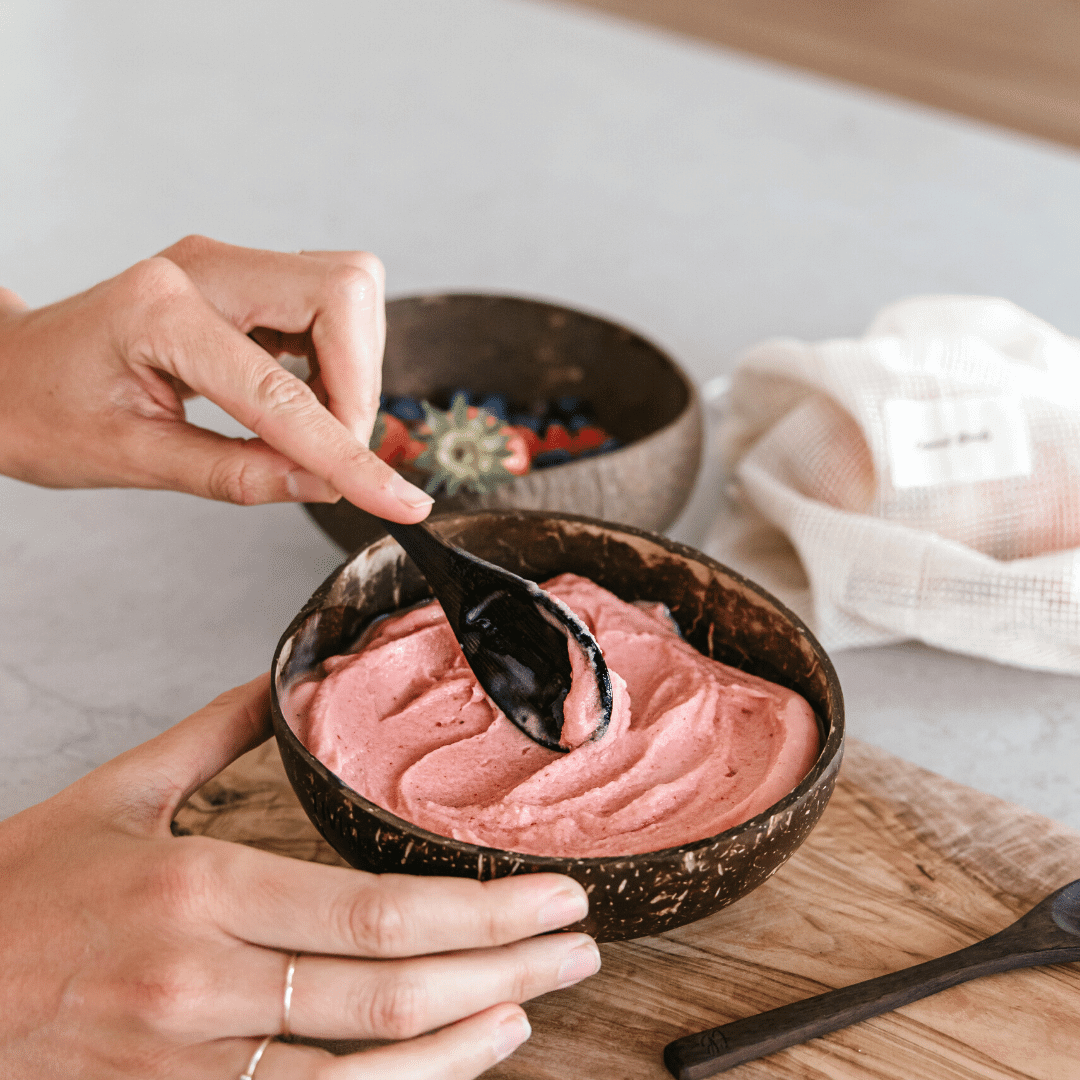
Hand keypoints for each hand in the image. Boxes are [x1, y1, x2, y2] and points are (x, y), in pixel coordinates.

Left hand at [0, 236, 432, 520]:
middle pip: (343, 294)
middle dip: (362, 385)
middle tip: (338, 452)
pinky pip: (326, 303)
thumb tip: (322, 485)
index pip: (287, 392)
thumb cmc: (41, 412)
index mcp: (162, 312)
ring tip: (314, 431)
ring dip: (354, 371)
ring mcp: (224, 267)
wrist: (4, 373)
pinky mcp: (240, 281)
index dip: (350, 455)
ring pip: (345, 292)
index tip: (400, 502)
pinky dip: (337, 360)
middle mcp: (202, 268)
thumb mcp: (132, 461)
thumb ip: (237, 475)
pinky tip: (303, 400)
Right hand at [0, 675, 599, 1078]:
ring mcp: (186, 1067)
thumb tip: (282, 680)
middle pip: (389, 988)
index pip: (375, 910)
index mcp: (198, 887)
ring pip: (361, 1073)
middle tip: (577, 943)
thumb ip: (212, 734)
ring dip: (465, 1045)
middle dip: (504, 968)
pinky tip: (447, 1066)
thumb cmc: (18, 891)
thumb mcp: (114, 794)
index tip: (550, 893)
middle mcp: (202, 981)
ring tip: (533, 1005)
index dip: (480, 910)